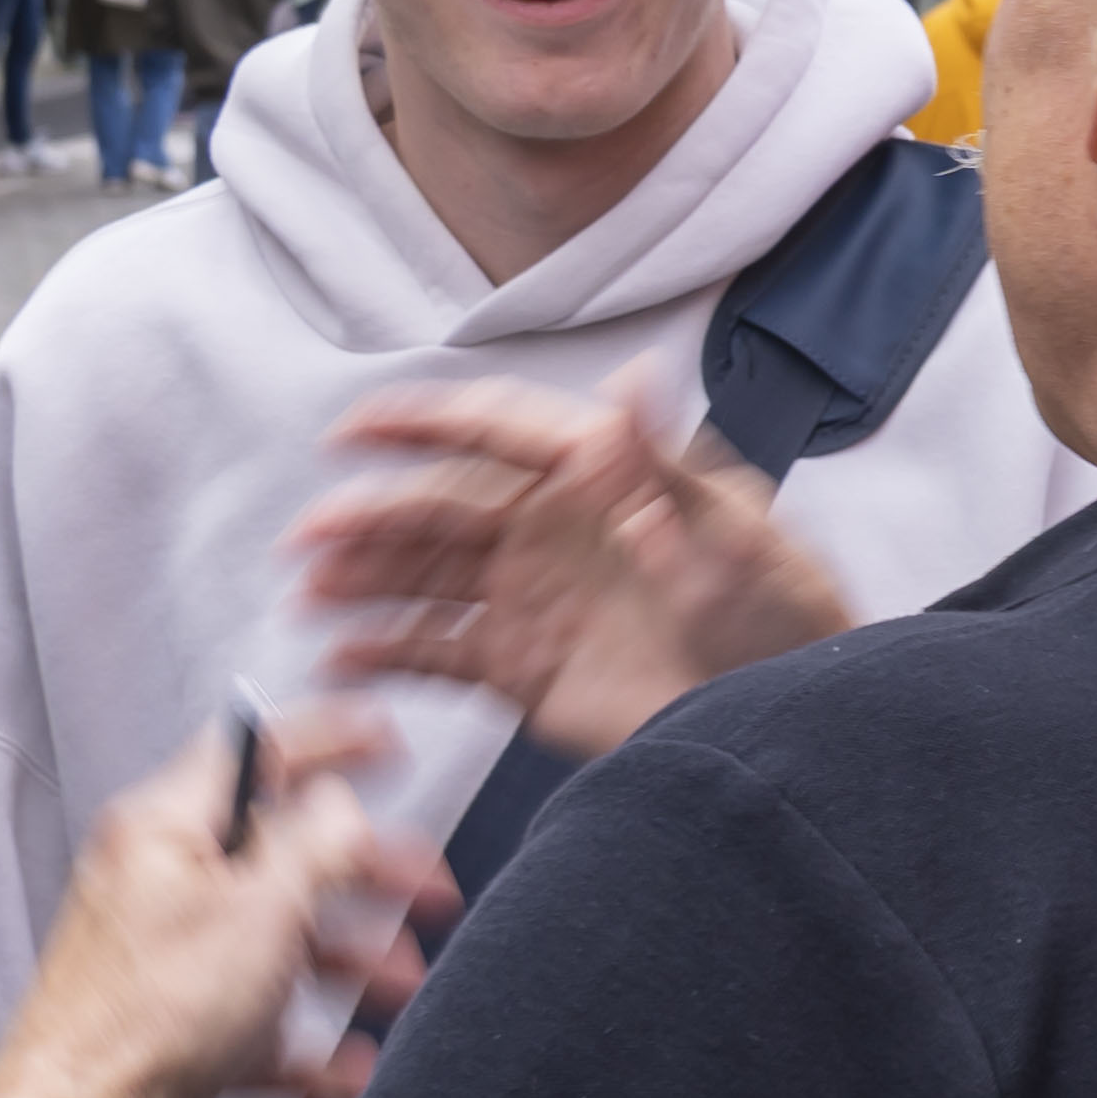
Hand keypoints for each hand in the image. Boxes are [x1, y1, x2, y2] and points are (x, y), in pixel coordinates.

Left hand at [0, 718, 447, 1097]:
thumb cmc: (143, 1020)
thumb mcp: (260, 907)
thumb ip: (315, 844)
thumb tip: (342, 805)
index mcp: (165, 830)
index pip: (257, 752)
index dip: (330, 740)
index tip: (385, 741)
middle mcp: (157, 885)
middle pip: (282, 858)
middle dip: (363, 880)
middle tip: (421, 888)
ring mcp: (163, 960)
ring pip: (274, 944)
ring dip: (347, 966)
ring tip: (395, 986)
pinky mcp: (169, 1029)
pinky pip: (254, 1022)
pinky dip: (305, 1044)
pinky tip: (341, 1068)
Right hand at [294, 359, 856, 762]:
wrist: (786, 723)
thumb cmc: (780, 619)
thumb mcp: (732, 536)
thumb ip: (662, 462)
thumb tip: (634, 374)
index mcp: (597, 476)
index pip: (495, 431)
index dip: (421, 424)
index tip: (354, 430)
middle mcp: (551, 531)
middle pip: (442, 508)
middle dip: (370, 517)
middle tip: (310, 536)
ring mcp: (531, 598)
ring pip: (427, 577)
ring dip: (364, 580)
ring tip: (311, 596)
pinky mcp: (523, 666)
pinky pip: (440, 651)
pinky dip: (389, 652)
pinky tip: (343, 655)